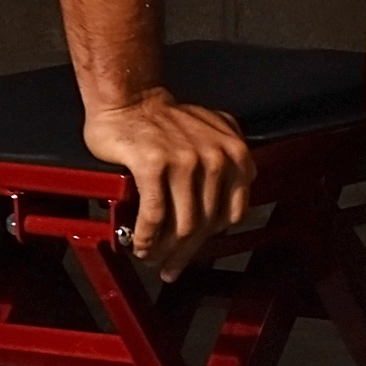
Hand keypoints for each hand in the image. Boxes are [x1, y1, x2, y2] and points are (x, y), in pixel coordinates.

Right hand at [81, 91, 255, 277]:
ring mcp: (186, 161)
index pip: (230, 214)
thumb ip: (227, 167)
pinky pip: (155, 214)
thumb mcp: (212, 137)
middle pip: (206, 224)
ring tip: (151, 258)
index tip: (193, 253)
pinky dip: (147, 236)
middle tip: (169, 266)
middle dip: (185, 253)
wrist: (129, 99)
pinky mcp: (154, 165)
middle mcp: (216, 158)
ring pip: (182, 224)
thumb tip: (226, 214)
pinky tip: (139, 244)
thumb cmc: (165, 122)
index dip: (210, 241)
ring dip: (165, 249)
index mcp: (236, 154)